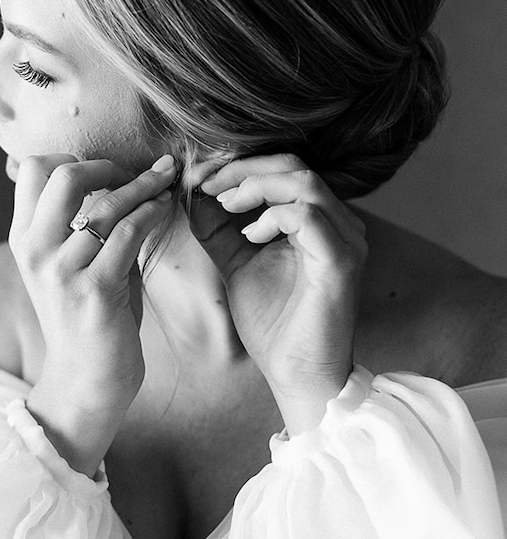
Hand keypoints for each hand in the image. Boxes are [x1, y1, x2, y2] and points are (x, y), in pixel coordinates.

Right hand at [9, 152, 176, 474]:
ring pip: (105, 204)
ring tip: (166, 179)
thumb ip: (81, 223)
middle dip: (107, 164)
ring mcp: (62, 272)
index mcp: (22, 239)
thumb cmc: (87, 319)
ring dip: (144, 185)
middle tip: (136, 172)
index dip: (71, 157)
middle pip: (63, 174)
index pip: (31, 169)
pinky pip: (129, 233)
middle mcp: (35, 251)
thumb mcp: (69, 265)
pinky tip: (165, 207)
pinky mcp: (95, 291)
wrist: (85, 382)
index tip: (105, 169)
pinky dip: (152, 211)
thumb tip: (119, 178)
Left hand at [190, 154, 366, 434]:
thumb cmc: (273, 323)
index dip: (237, 165)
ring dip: (255, 186)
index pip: (283, 167)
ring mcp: (345, 239)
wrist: (295, 373)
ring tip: (226, 206)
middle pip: (293, 164)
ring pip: (303, 182)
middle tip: (206, 185)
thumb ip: (218, 227)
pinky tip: (250, 237)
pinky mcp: (340, 261)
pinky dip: (272, 217)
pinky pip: (308, 216)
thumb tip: (193, 191)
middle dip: (242, 168)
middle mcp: (339, 222)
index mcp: (318, 219)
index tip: (199, 178)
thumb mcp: (236, 262)